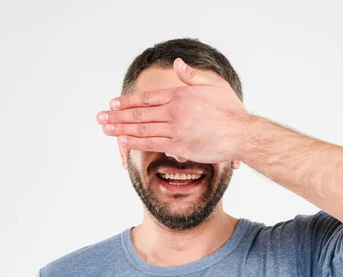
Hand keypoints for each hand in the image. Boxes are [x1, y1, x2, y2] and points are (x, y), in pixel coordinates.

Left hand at [95, 57, 254, 163]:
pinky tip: (122, 141)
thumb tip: (178, 63)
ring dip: (120, 129)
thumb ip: (192, 76)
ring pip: (141, 128)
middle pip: (138, 113)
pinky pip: (151, 143)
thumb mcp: (213, 85)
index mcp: (180, 95)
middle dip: (116, 116)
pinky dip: (134, 142)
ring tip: (105, 129)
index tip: (112, 104)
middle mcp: (173, 111)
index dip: (126, 102)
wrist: (242, 133)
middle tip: (100, 118)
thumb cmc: (231, 110)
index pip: (146, 98)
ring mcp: (175, 129)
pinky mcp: (179, 145)